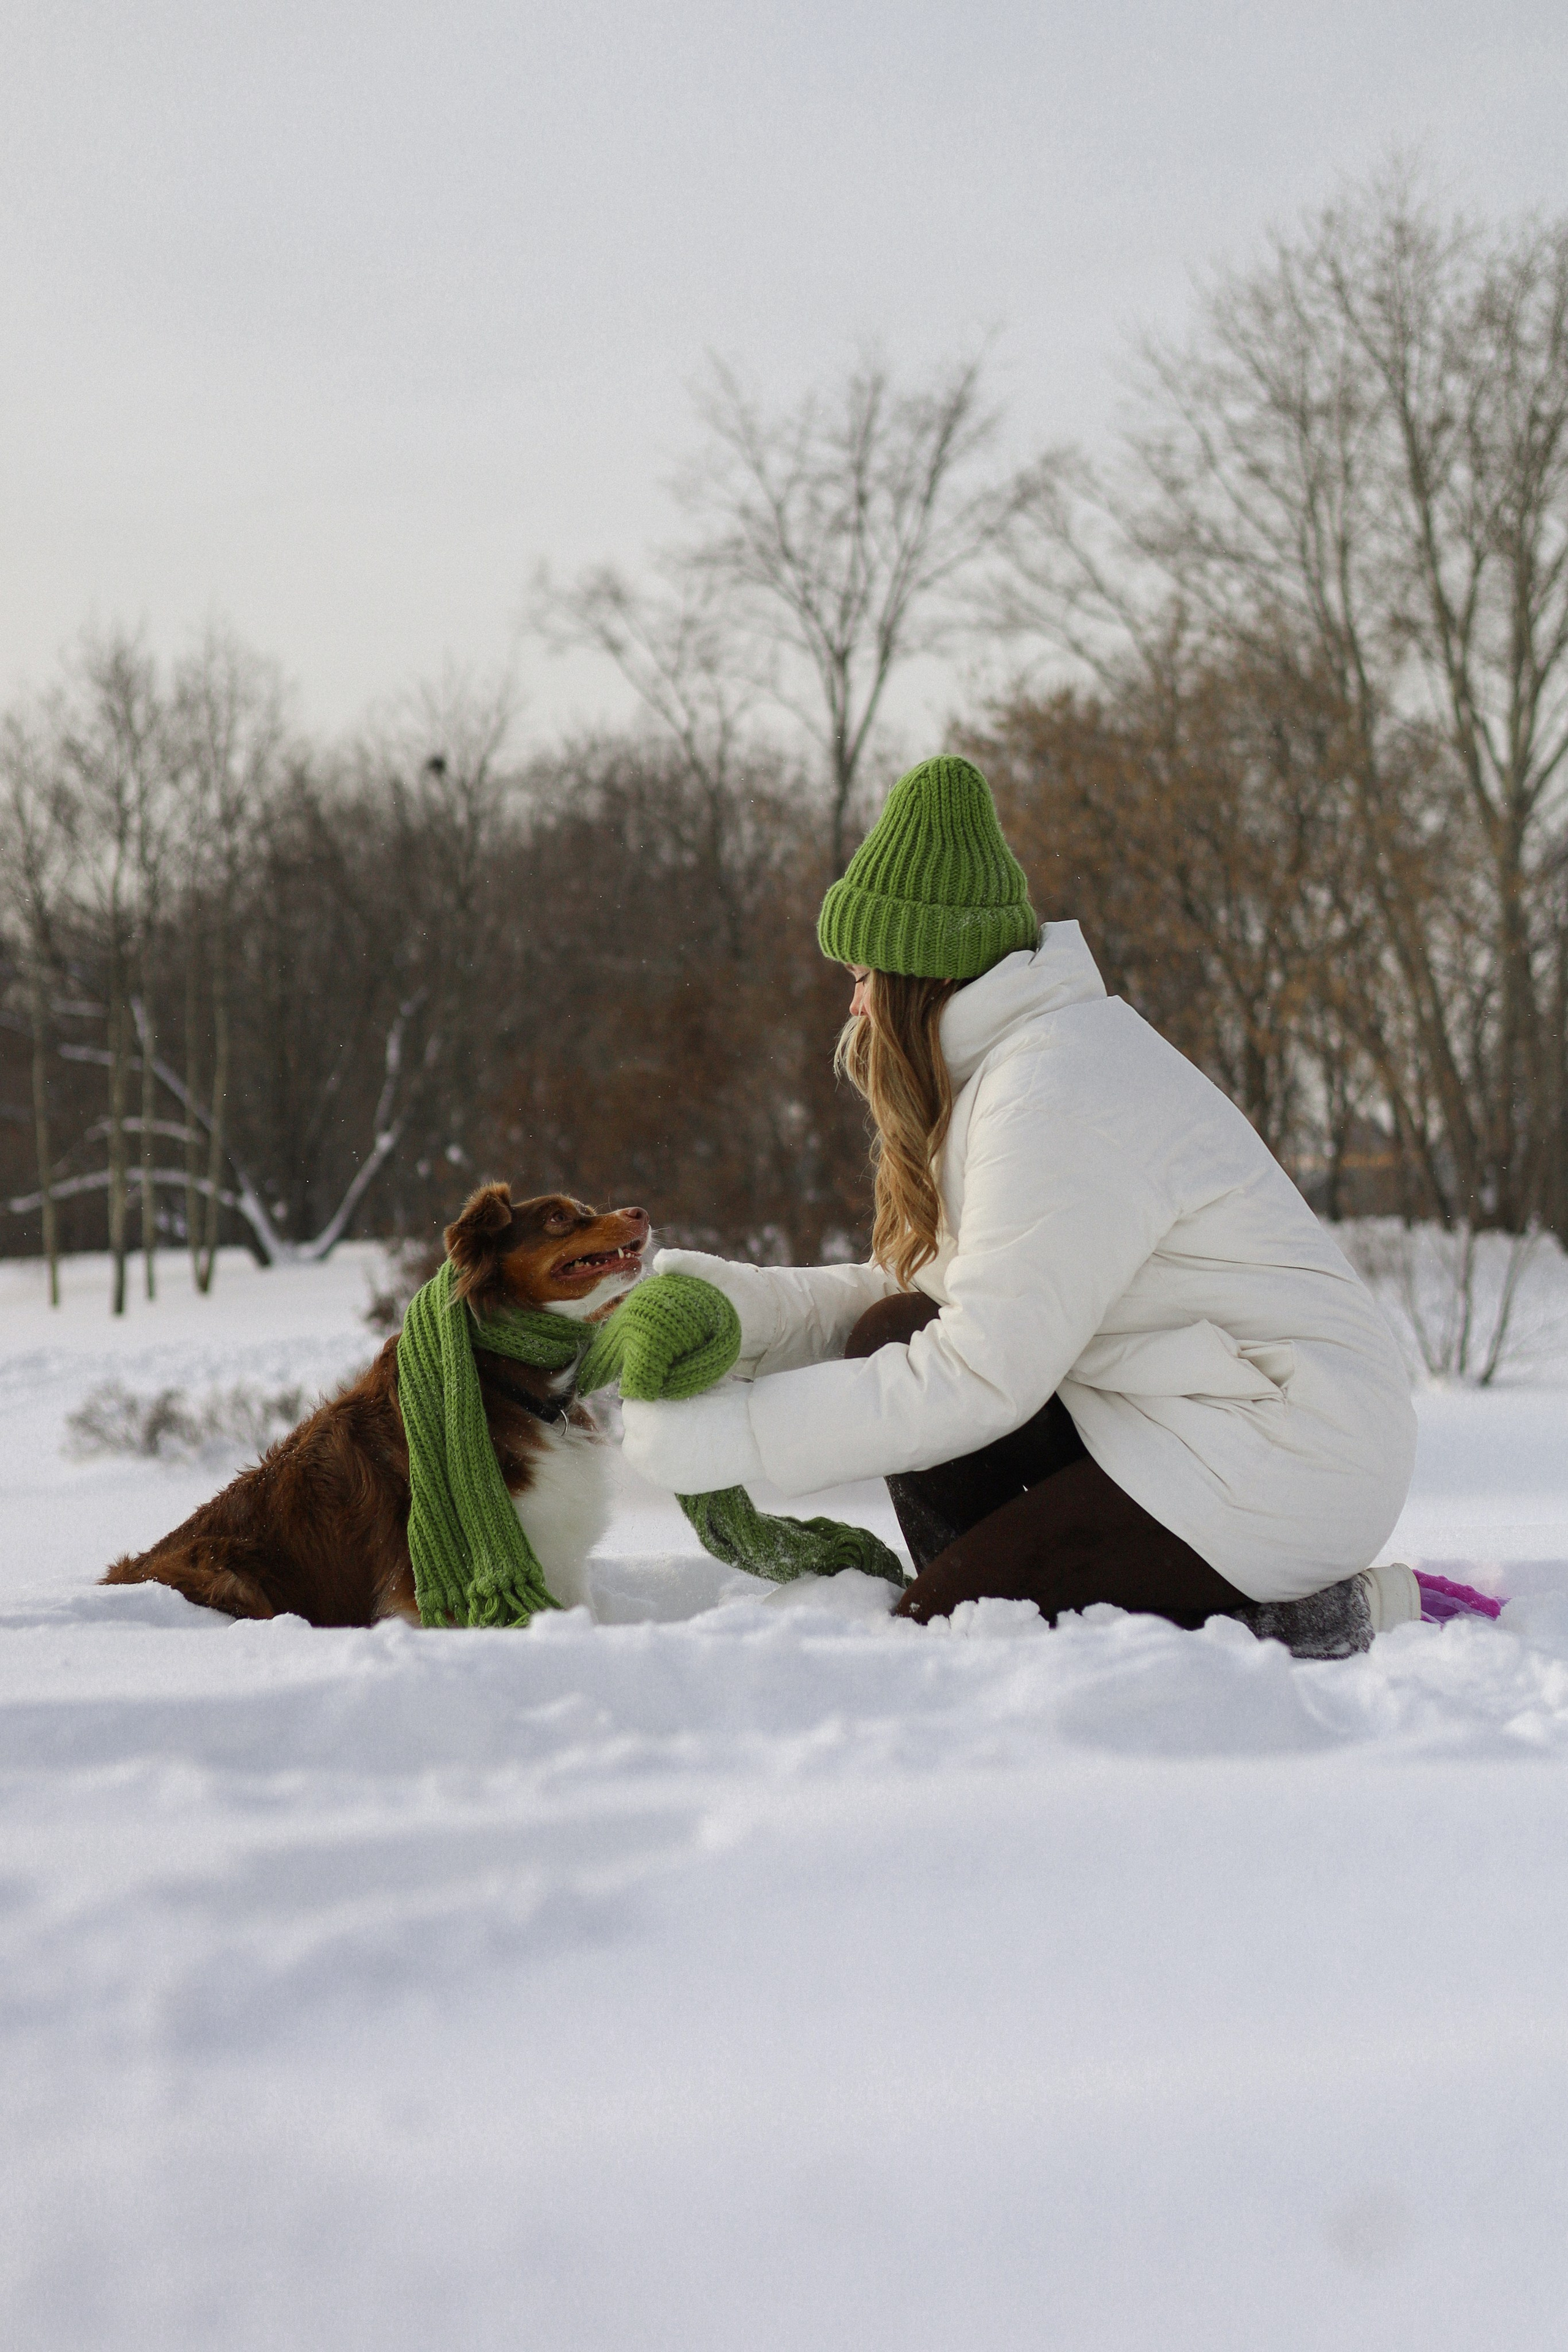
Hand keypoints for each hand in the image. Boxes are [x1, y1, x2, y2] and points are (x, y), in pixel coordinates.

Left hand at [619, 1387, 763, 1493]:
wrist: (758, 1436)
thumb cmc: (726, 1402)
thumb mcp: (686, 1387)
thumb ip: (661, 1395)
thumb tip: (649, 1396)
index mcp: (646, 1416)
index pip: (631, 1406)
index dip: (648, 1401)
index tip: (663, 1398)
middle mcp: (645, 1448)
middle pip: (632, 1433)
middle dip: (646, 1425)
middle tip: (669, 1417)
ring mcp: (658, 1471)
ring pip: (641, 1455)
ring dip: (652, 1445)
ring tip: (677, 1435)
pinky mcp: (674, 1486)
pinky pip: (658, 1471)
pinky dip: (666, 1461)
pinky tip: (685, 1451)